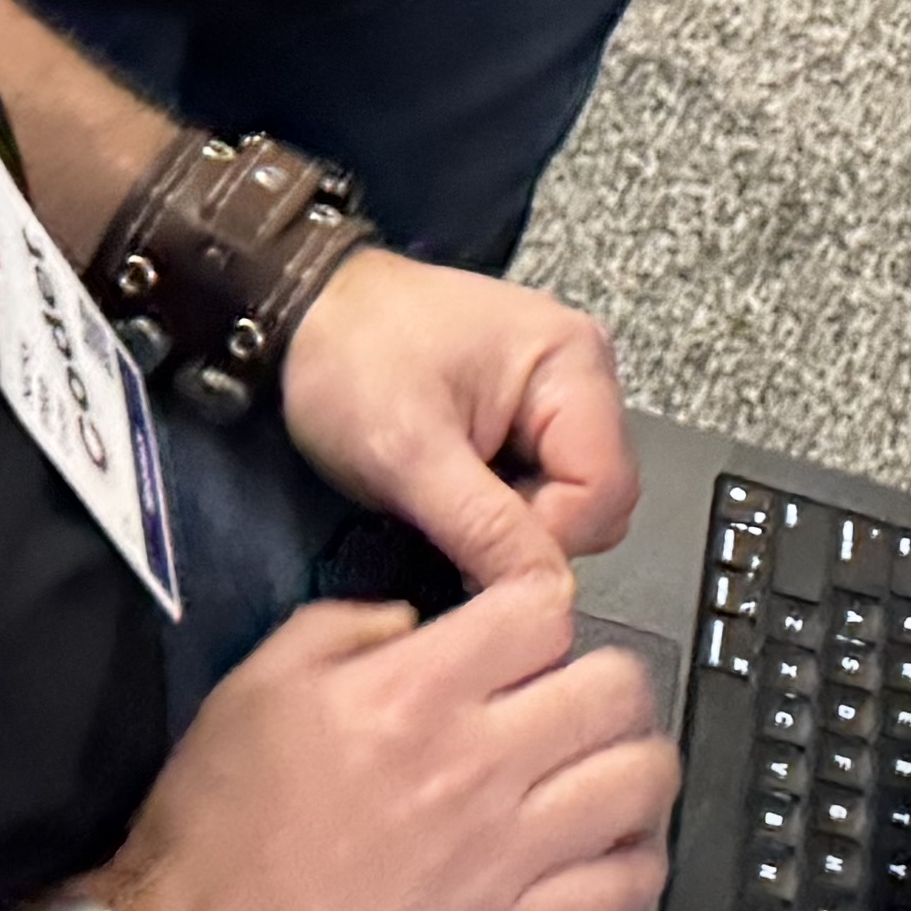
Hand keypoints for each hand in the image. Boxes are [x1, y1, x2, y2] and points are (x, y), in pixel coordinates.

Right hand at [98, 569, 675, 910]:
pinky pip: (624, 890)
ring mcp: (504, 857)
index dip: (539, 614)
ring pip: (642, 782)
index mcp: (414, 690)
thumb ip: (347, 628)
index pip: (544, 609)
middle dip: (603, 682)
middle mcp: (477, 763)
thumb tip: (419, 624)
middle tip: (572, 706)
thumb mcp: (257, 685)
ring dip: (636, 766)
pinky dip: (636, 864)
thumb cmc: (212, 828)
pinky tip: (609, 854)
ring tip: (605, 775)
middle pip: (616, 689)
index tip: (522, 642)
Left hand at [283, 250, 640, 587]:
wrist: (304, 311)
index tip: (472, 552)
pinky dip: (508, 500)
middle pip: (602, 495)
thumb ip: (485, 527)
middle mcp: (586, 368)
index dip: (548, 538)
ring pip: (576, 495)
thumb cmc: (350, 364)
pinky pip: (547, 478)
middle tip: (455, 522)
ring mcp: (563, 385)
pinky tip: (458, 488)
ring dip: (518, 520)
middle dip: (534, 531)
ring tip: (449, 502)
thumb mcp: (408, 454)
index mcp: (573, 361)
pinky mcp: (533, 405)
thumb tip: (547, 599)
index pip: (605, 490)